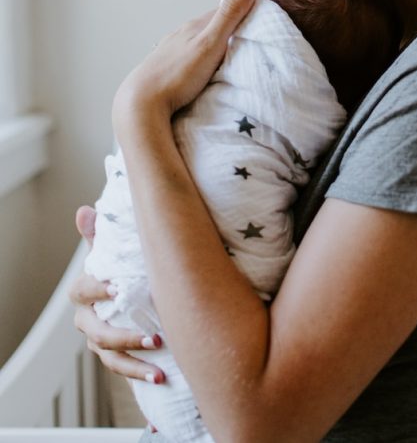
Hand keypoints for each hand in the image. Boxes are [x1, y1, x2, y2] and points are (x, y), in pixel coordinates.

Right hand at [70, 206, 164, 383]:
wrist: (130, 294)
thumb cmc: (120, 267)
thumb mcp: (111, 250)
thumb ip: (99, 234)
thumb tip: (84, 210)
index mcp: (86, 292)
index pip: (82, 291)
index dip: (97, 289)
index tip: (117, 286)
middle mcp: (89, 320)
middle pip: (97, 334)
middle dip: (124, 337)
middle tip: (155, 337)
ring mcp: (100, 341)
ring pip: (111, 358)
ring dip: (135, 365)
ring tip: (160, 368)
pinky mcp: (115, 356)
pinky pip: (124, 370)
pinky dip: (140, 375)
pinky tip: (161, 379)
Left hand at [112, 0, 257, 138]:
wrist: (141, 103)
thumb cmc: (178, 75)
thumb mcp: (210, 43)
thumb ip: (229, 14)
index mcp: (194, 26)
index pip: (224, 9)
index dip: (243, 8)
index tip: (262, 13)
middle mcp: (181, 34)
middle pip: (210, 25)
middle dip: (229, 26)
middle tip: (250, 34)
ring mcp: (170, 51)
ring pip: (197, 40)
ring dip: (213, 43)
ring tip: (228, 52)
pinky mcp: (164, 68)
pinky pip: (187, 56)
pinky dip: (199, 57)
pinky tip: (200, 67)